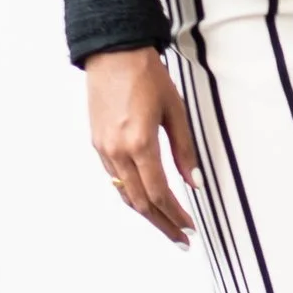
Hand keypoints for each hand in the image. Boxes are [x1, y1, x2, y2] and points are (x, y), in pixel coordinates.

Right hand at [84, 47, 199, 243]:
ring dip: (147, 213)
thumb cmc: (147, 75)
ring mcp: (104, 149)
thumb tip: (195, 183)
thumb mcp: (174, 110)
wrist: (113, 52)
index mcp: (139, 143)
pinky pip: (115, 179)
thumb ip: (184, 150)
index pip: (160, 193)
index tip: (191, 228)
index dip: (176, 215)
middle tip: (182, 240)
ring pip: (126, 194)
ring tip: (167, 225)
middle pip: (141, 203)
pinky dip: (132, 194)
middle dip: (163, 224)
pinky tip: (146, 197)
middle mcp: (118, 151)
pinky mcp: (98, 143)